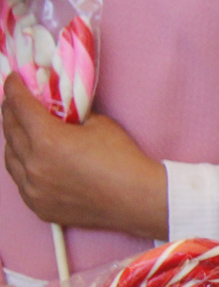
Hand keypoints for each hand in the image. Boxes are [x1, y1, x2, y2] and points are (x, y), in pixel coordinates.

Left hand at [2, 74, 167, 237]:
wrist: (138, 199)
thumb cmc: (123, 159)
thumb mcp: (99, 124)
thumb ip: (72, 115)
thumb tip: (60, 109)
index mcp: (48, 139)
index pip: (20, 106)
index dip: (14, 89)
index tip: (13, 80)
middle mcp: (34, 164)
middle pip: (10, 130)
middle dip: (11, 112)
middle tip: (15, 102)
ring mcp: (34, 189)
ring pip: (10, 158)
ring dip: (14, 141)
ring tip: (21, 132)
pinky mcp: (39, 206)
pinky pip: (21, 182)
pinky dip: (23, 167)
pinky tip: (33, 161)